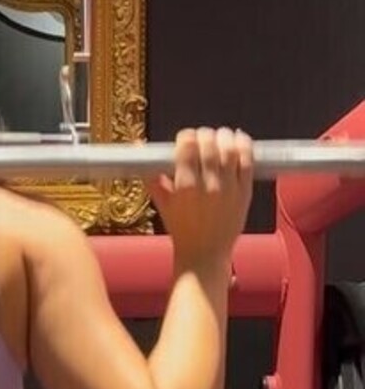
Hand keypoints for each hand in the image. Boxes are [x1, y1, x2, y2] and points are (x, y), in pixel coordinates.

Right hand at [147, 127, 253, 265]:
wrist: (205, 254)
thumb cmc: (181, 229)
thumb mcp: (162, 203)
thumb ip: (152, 175)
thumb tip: (139, 148)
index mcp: (184, 187)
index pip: (187, 145)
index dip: (186, 136)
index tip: (186, 138)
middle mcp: (207, 186)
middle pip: (209, 143)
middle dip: (204, 134)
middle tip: (203, 138)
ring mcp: (228, 189)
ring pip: (230, 149)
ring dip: (224, 136)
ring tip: (220, 136)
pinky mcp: (244, 192)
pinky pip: (247, 162)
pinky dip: (244, 146)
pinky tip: (237, 140)